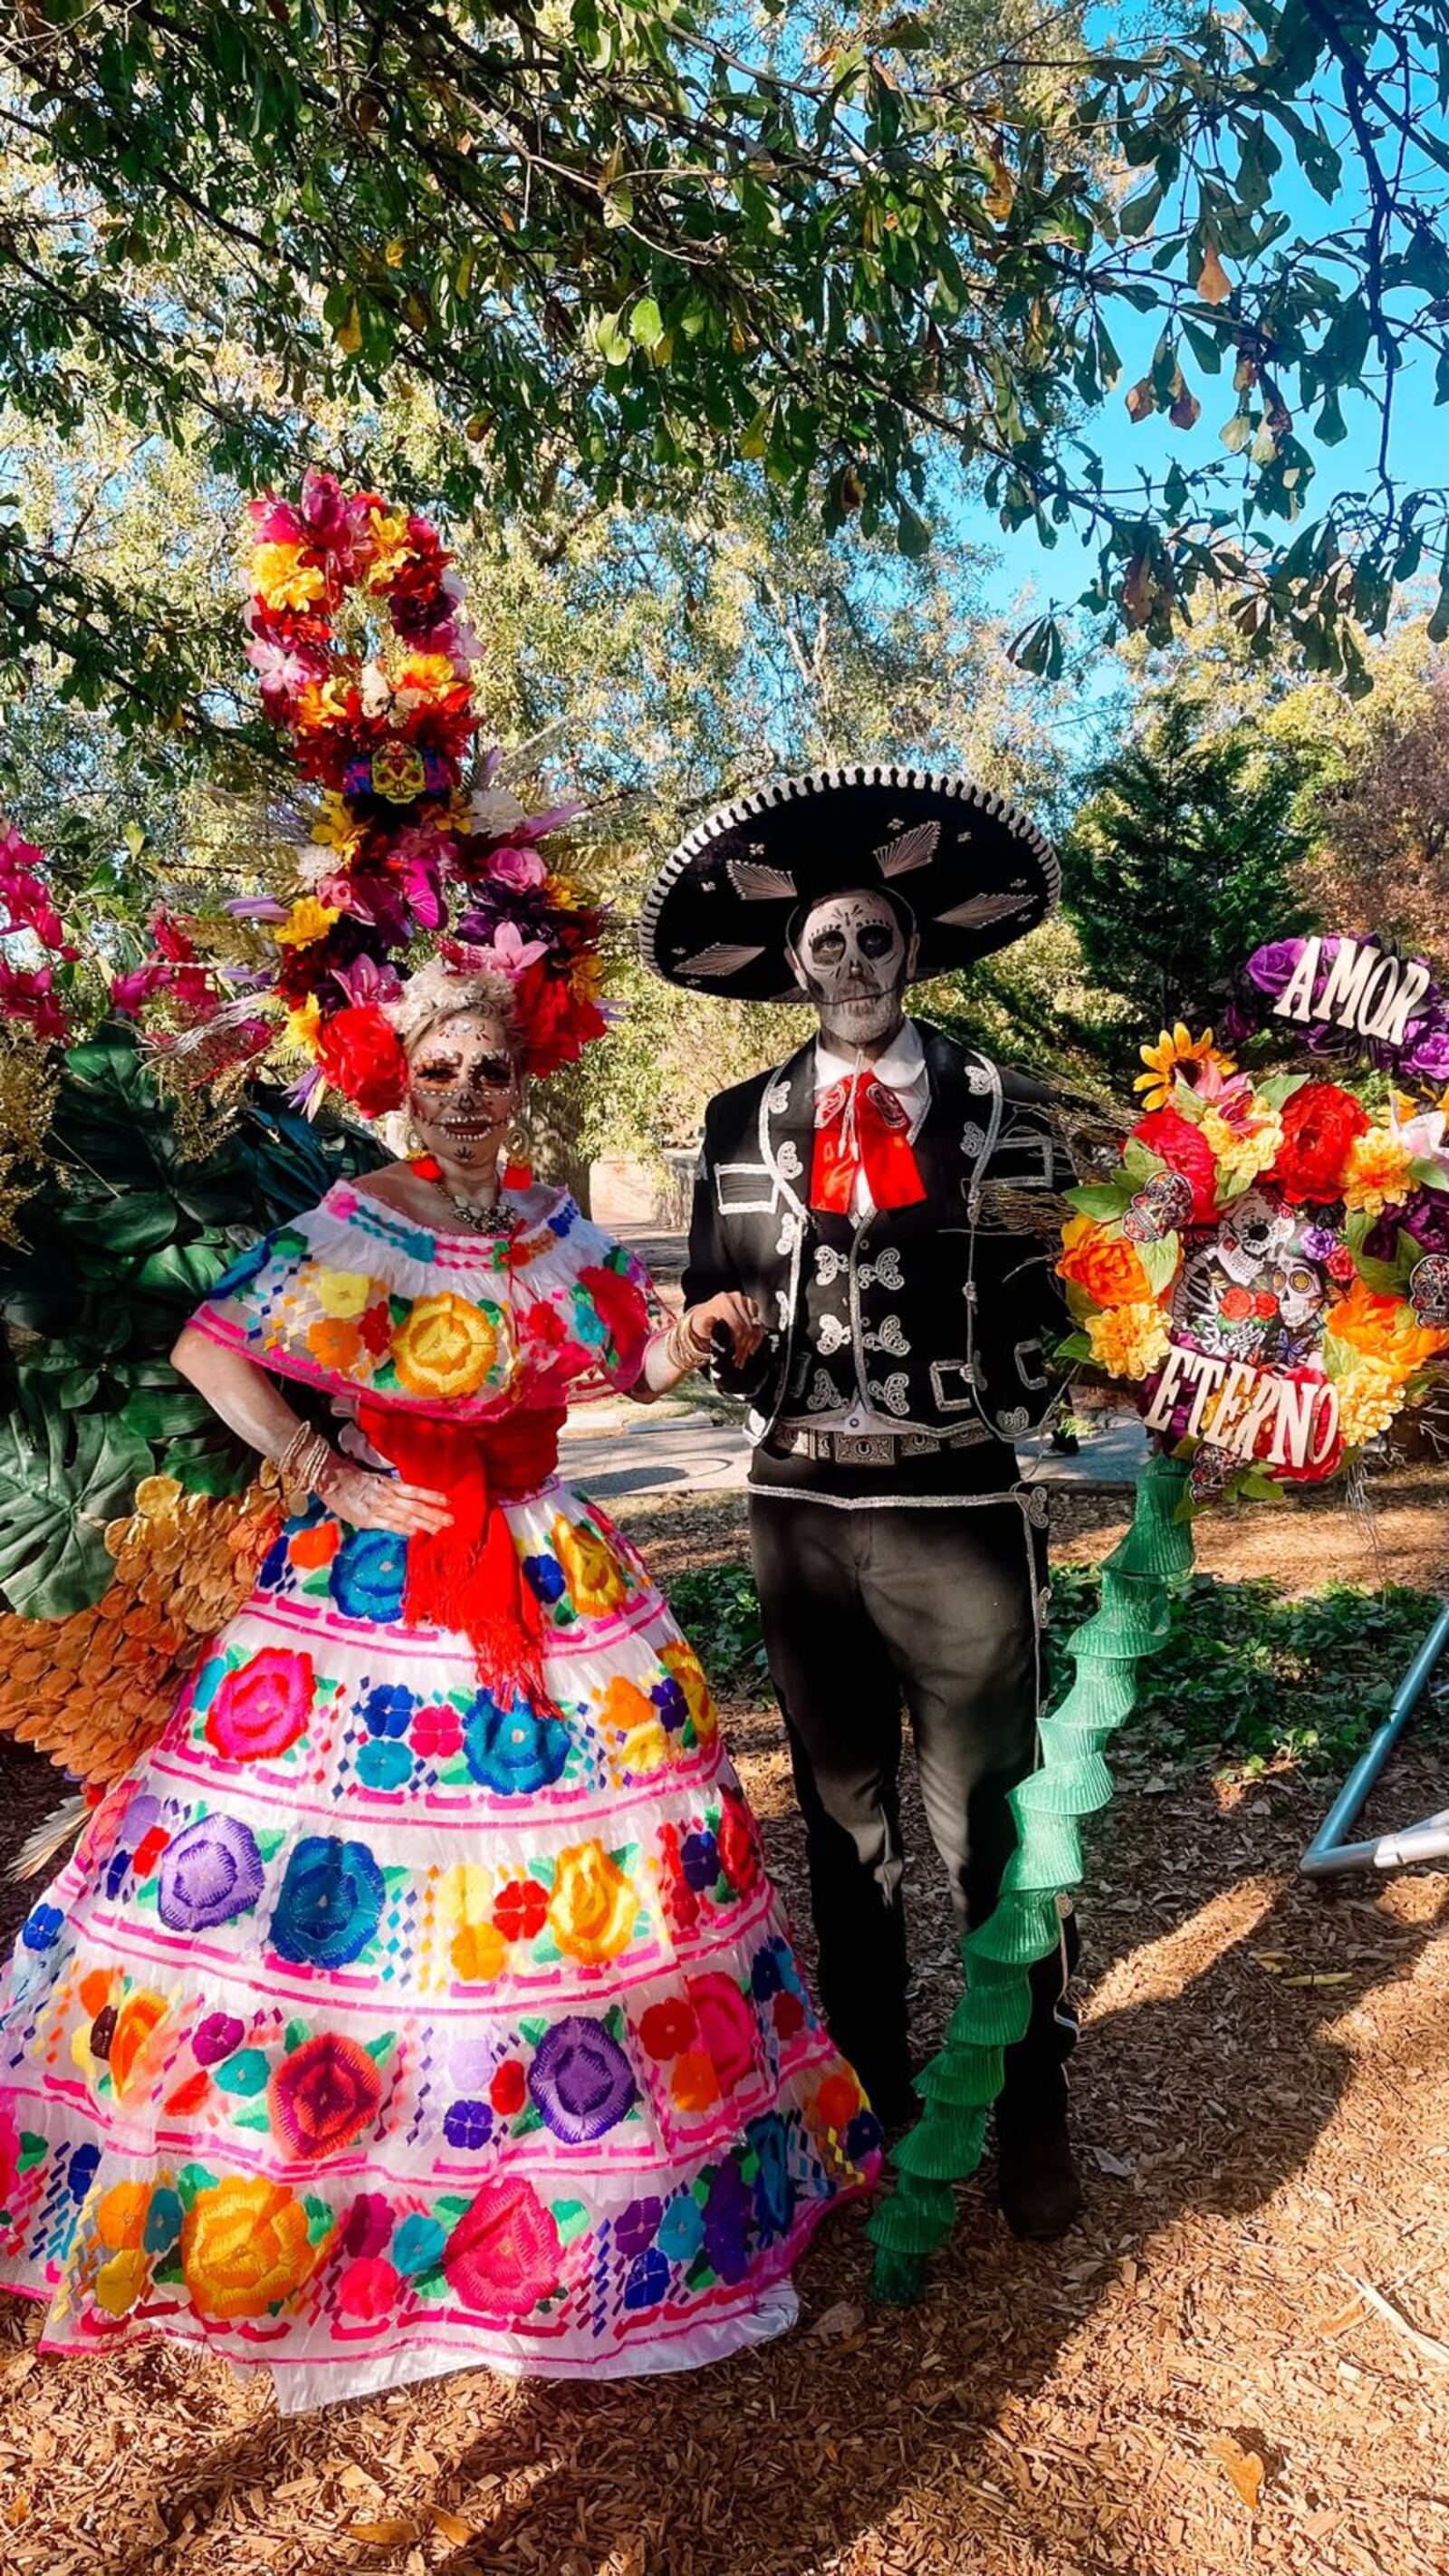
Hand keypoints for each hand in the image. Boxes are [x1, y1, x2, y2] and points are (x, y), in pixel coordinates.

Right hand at [315, 1457, 453, 1536]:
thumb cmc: (351, 1479)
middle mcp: (388, 1495)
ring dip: (424, 1523)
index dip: (431, 1496)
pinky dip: (402, 1528)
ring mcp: (378, 1507)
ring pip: (406, 1516)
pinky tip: (414, 1532)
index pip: (416, 1491)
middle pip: (415, 1505)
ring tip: (439, 1529)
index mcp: (390, 1484)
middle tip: (451, 1520)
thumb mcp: (374, 1480)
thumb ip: (389, 1490)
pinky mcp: (367, 1518)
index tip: (448, 1501)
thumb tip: (404, 1498)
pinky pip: (389, 1524)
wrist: (330, 1479)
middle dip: (434, 1513)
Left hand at [685, 1290, 765, 1368]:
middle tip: (739, 1360)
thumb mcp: (701, 1325)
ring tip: (743, 1356)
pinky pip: (759, 1325)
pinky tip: (751, 1347)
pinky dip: (757, 1338)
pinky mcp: (752, 1307)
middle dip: (744, 1347)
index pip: (738, 1326)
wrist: (705, 1316)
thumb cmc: (703, 1322)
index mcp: (724, 1301)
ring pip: (755, 1327)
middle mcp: (736, 1299)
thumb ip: (707, 1324)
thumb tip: (710, 1321)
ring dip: (751, 1345)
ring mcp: (745, 1302)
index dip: (738, 1344)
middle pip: (747, 1328)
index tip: (735, 1357)